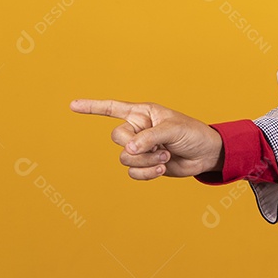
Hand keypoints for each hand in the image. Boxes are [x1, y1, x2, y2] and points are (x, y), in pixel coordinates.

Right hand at [70, 99, 223, 180]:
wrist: (206, 154)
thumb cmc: (193, 134)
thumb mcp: (173, 130)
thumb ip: (149, 137)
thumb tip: (128, 149)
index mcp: (143, 113)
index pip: (112, 108)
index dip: (92, 107)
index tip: (72, 105)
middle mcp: (138, 129)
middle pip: (117, 138)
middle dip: (136, 145)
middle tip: (160, 146)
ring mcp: (140, 148)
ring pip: (124, 158)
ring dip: (146, 161)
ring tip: (166, 156)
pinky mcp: (145, 164)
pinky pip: (133, 173)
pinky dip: (147, 173)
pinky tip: (163, 167)